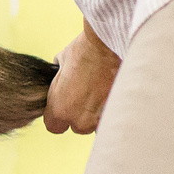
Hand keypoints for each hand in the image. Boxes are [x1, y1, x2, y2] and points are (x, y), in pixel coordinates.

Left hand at [44, 21, 118, 135]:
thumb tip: (59, 73)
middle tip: (88, 95)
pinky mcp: (118, 113)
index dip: (60, 116)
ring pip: (96, 124)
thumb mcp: (61, 63)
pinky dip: (113, 108)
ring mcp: (100, 119)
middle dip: (82, 115)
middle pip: (79, 127)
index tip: (66, 106)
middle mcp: (79, 121)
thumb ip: (58, 78)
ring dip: (99, 112)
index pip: (55, 127)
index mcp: (60, 111)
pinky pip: (113, 117)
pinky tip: (114, 93)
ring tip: (102, 92)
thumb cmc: (83, 52)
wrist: (108, 47)